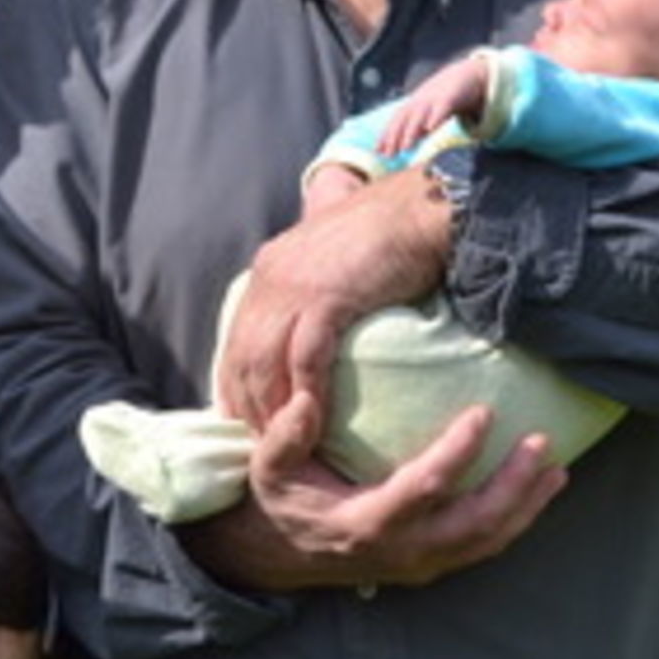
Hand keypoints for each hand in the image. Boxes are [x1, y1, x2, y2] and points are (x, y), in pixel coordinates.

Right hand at [190, 398, 562, 593]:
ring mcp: (420, 564)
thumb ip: (285, 434)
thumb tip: (306, 399)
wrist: (278, 556)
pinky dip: (516, 521)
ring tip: (557, 469)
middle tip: (542, 444)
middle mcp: (401, 551)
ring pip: (488, 542)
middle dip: (515, 487)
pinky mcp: (430, 565)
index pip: (424, 487)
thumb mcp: (270, 466)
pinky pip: (483, 547)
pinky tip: (537, 491)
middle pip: (475, 525)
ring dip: (527, 507)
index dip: (458, 452)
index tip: (484, 413)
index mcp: (366, 523)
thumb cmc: (281, 500)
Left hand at [214, 172, 453, 431]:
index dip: (236, 384)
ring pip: (263, 361)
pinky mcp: (325, 296)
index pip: (236, 339)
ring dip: (270, 409)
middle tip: (259, 448)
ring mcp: (294, 286)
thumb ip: (319, 294)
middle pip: (240, 356)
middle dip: (244, 406)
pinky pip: (305, 356)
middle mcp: (270, 278)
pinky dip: (305, 393)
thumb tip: (321, 332)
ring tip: (284, 448)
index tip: (245, 421)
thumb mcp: (338, 266)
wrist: (423, 210)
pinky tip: (314, 423)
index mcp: (269, 270)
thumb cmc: (393, 239)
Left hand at [378, 56, 490, 155]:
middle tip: (388, 155)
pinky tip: (430, 128)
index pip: (395, 121)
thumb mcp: (428, 111)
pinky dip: (435, 117)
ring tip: (405, 148)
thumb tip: (405, 147)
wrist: (466, 73)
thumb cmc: (443, 97)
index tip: (377, 152)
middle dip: (394, 136)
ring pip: (419, 114)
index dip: (386, 135)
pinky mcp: (450, 97)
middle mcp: (419, 102)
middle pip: (403, 118)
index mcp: (413, 105)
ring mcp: (433, 98)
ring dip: (411, 131)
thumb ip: (418, 127)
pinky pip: (441, 107)